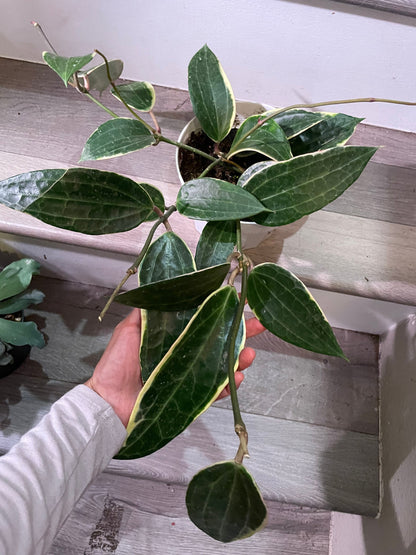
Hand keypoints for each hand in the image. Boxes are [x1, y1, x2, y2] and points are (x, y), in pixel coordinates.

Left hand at [85, 309, 263, 426]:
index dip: (223, 312)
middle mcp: (185, 353)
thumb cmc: (116, 365)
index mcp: (173, 336)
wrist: (108, 402)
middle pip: (219, 341)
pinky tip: (238, 378)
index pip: (203, 320)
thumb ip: (146, 313)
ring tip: (249, 355)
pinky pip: (214, 390)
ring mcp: (189, 374)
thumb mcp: (129, 330)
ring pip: (222, 365)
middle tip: (259, 327)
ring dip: (239, 359)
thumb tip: (160, 288)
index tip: (241, 302)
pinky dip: (229, 386)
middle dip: (242, 334)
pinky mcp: (191, 395)